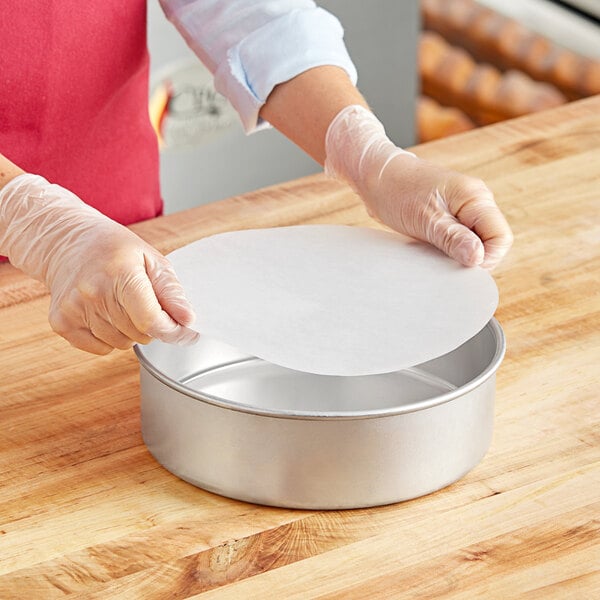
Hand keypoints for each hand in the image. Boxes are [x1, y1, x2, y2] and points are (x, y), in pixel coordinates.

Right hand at [0, 174, 197, 353]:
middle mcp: (93, 291)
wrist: (66, 243)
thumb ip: (172, 292)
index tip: (185, 332)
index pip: (151, 319)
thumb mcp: (151, 260)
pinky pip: (101, 349)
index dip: (173, 331)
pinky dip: (110, 338)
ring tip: (122, 305)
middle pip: (139, 334)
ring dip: (131, 332)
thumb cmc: (113, 250)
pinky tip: (105, 314)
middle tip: (147, 304)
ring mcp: (74, 309)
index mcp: (120, 272)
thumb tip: (188, 320)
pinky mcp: (61, 323)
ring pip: (121, 344)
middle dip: (152, 326)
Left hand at [324, 105, 512, 268]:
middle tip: (442, 260)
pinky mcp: (448, 218)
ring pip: (474, 244)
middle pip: (490, 243)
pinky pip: (458, 241)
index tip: (459, 265)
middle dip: (472, 258)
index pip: (500, 238)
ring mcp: (462, 211)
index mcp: (475, 198)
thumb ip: (453, 239)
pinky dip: (447, 250)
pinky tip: (430, 250)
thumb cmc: (397, 191)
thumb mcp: (425, 220)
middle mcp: (474, 203)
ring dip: (457, 255)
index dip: (486, 257)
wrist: (374, 177)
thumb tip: (478, 258)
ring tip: (433, 252)